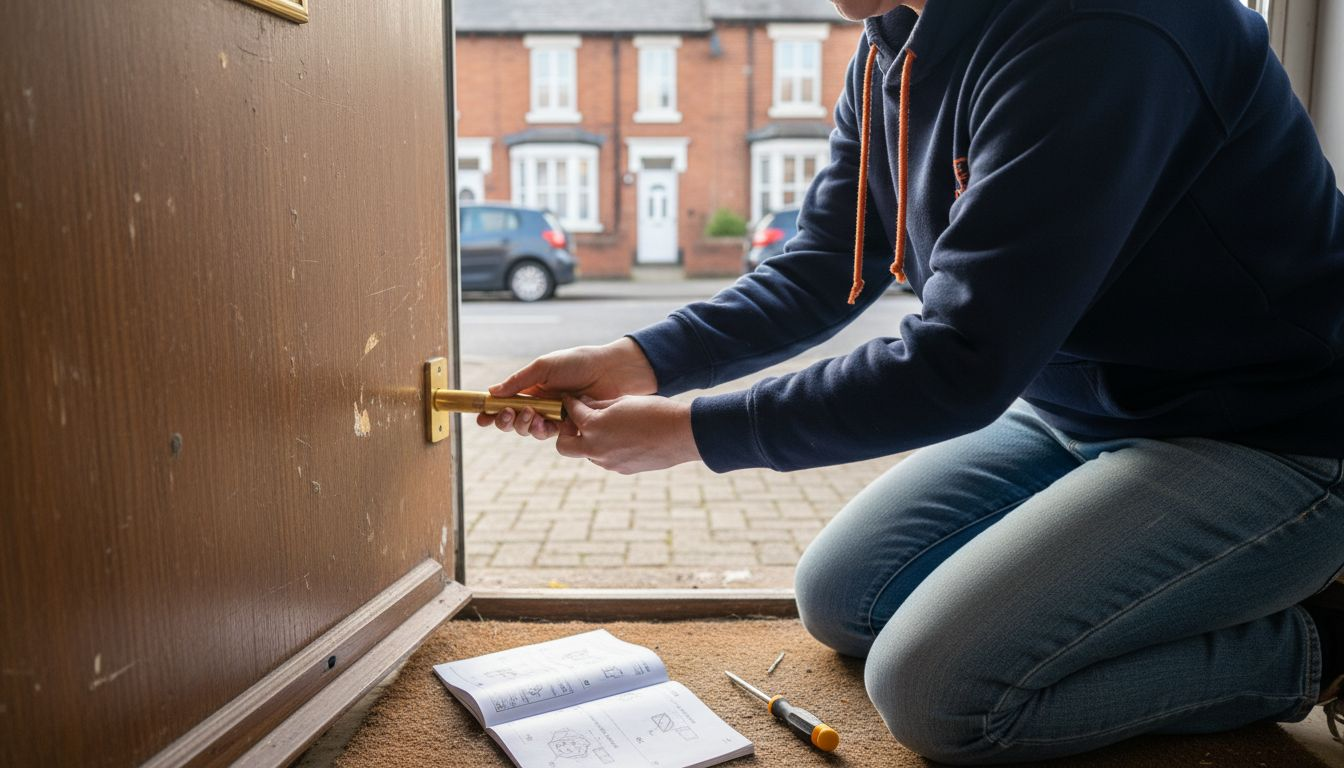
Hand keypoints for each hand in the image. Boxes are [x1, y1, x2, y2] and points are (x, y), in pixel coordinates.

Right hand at [478, 337, 656, 439]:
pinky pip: (550, 436)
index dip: (491, 412)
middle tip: (508, 413)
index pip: (505, 402)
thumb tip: (491, 392)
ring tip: (532, 414)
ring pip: (530, 430)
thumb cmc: (578, 363)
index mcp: (532, 388)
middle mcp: (541, 403)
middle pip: (514, 420)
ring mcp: (555, 416)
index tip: (481, 418)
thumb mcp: (544, 367)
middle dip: (506, 420)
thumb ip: (518, 381)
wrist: (610, 371)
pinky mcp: (570, 426)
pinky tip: (547, 422)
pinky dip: (543, 431)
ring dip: (524, 426)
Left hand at [556, 395, 699, 473]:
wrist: (681, 435)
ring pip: (586, 454)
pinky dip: (607, 449)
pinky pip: (605, 459)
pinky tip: (623, 438)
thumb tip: (583, 405)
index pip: (572, 413)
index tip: (571, 400)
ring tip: (606, 428)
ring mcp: (608, 462)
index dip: (570, 403)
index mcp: (594, 426)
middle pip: (563, 446)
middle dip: (566, 433)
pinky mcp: (621, 469)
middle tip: (578, 422)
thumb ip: (599, 405)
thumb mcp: (623, 401)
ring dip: (589, 441)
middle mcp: (595, 448)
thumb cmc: (654, 411)